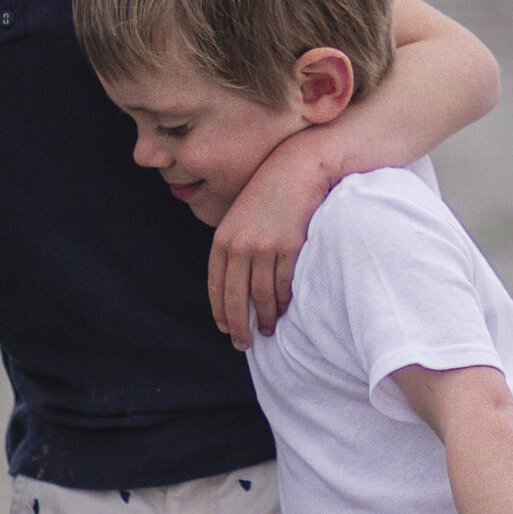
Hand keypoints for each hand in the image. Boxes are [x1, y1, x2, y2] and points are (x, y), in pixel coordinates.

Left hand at [209, 139, 331, 347]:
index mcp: (222, 239)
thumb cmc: (268, 193)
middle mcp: (240, 246)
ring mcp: (264, 248)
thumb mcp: (240, 217)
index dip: (219, 311)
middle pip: (235, 297)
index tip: (225, 328)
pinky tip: (283, 309)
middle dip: (238, 325)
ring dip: (264, 318)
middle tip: (243, 344)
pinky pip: (284, 285)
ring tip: (267, 330)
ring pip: (262, 296)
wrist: (297, 169)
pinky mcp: (289, 248)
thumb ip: (234, 245)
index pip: (215, 285)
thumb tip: (236, 282)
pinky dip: (283, 301)